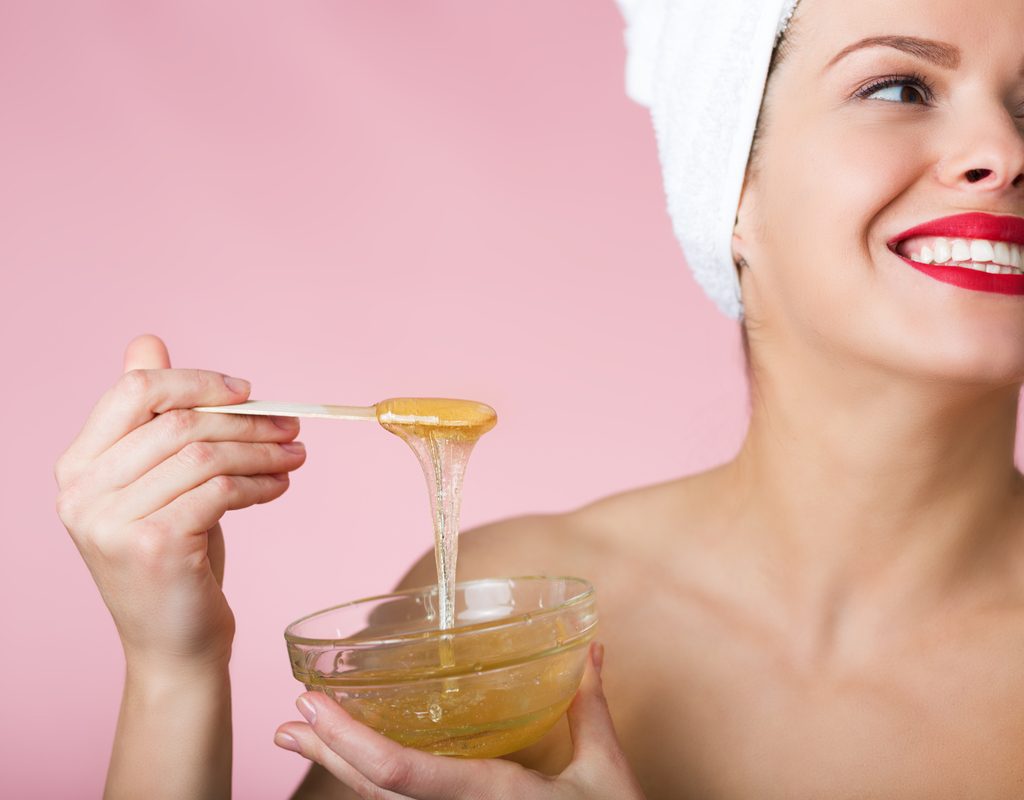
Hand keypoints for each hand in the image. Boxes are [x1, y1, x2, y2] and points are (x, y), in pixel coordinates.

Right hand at [55, 334, 306, 671]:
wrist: (174, 645)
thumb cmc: (173, 557)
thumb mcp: (159, 481)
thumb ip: (149, 419)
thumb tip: (147, 341)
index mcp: (78, 465)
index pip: (133, 391)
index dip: (196, 382)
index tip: (247, 391)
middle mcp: (82, 491)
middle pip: (178, 422)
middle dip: (248, 419)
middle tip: (292, 425)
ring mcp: (111, 521)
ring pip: (206, 455)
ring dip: (263, 450)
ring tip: (295, 454)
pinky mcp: (152, 546)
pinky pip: (222, 491)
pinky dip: (262, 482)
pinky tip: (281, 485)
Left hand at [274, 642, 646, 799]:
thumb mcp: (605, 771)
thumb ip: (590, 707)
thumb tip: (590, 649)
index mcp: (489, 795)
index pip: (401, 772)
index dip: (347, 740)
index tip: (311, 706)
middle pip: (374, 790)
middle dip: (326, 752)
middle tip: (289, 719)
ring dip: (338, 767)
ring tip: (301, 735)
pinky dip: (371, 783)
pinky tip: (358, 766)